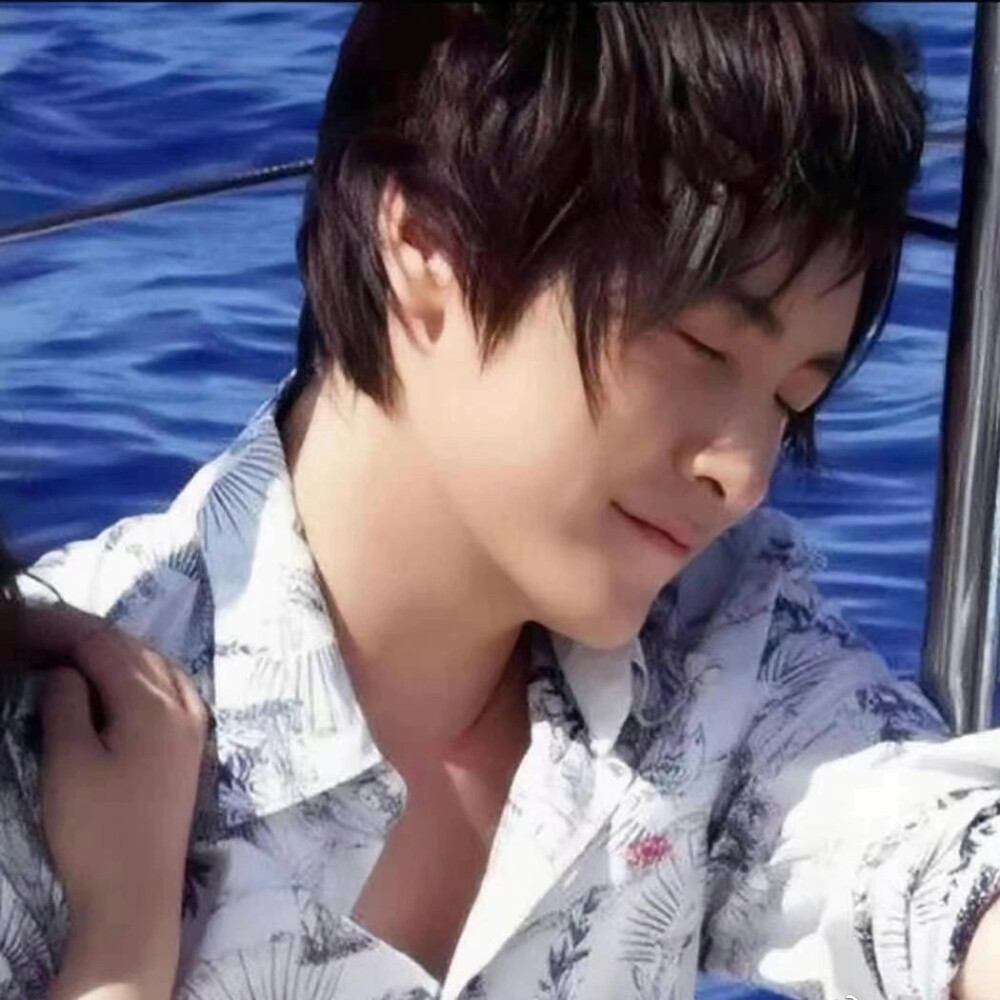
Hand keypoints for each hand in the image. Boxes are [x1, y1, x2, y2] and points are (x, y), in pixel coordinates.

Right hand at [27, 604, 207, 999]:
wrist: (137, 896)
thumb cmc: (96, 831)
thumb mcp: (68, 762)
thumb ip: (67, 703)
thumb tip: (66, 668)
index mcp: (153, 703)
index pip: (104, 643)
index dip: (60, 628)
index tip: (21, 626)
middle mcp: (183, 703)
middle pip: (132, 648)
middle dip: (84, 635)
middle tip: (34, 637)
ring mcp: (193, 723)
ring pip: (153, 664)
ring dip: (111, 651)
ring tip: (64, 652)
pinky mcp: (190, 744)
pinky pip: (167, 685)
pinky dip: (136, 672)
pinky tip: (112, 680)